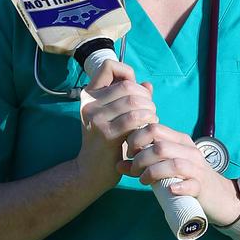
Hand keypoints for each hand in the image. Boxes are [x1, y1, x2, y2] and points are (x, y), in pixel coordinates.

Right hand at [77, 61, 156, 190]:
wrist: (90, 172)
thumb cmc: (107, 143)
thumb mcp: (114, 117)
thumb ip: (129, 99)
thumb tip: (147, 84)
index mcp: (89, 95)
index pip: (109, 67)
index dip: (126, 72)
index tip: (134, 90)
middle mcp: (90, 104)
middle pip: (128, 85)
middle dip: (146, 97)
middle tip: (149, 111)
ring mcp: (96, 118)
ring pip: (134, 101)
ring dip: (149, 110)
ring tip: (150, 120)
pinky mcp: (106, 134)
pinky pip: (134, 118)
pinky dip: (147, 121)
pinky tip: (148, 129)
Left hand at [119, 123, 239, 224]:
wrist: (219, 197)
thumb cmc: (186, 179)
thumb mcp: (165, 168)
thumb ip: (143, 164)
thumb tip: (118, 164)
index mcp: (179, 140)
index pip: (154, 128)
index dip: (136, 139)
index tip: (128, 153)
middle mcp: (189, 150)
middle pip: (160, 146)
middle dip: (140, 158)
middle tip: (134, 170)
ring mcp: (197, 168)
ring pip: (173, 164)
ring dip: (152, 172)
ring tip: (143, 180)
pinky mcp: (202, 186)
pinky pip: (190, 183)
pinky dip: (178, 186)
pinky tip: (169, 189)